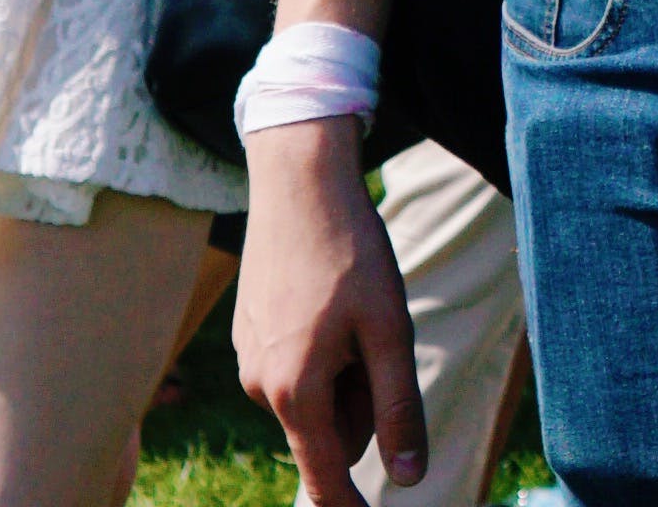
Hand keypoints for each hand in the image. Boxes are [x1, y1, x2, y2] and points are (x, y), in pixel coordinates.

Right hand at [237, 128, 425, 502]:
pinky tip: (327, 296)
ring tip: (351, 307)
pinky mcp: (246, 334)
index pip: (324, 479)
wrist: (300, 179)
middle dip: (360, 402)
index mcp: (296, 392)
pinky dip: (320, 349)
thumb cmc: (351, 252)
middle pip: (329, 431)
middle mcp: (262, 387)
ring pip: (314, 396)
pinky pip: (294, 367)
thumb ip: (398, 407)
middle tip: (377, 334)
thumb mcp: (389, 328)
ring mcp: (249, 360)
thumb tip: (410, 477)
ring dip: (342, 372)